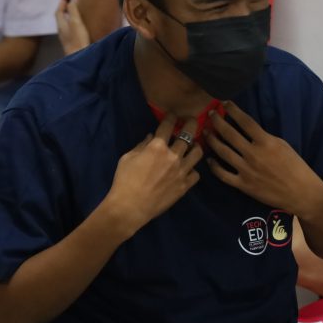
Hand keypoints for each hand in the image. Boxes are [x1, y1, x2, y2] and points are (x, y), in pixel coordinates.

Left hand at [56, 0, 90, 53]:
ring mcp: (66, 38)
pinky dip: (73, 24)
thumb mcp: (75, 21)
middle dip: (64, 9)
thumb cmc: (77, 39)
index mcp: (61, 24)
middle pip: (61, 17)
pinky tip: (79, 26)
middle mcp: (61, 31)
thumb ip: (73, 9)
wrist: (79, 57)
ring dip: (69, 17)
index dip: (61, 4)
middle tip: (71, 3)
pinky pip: (70, 29)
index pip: (58, 11)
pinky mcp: (71, 43)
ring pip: (65, 24)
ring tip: (76, 13)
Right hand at [104, 116, 203, 233]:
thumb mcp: (127, 158)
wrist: (130, 207)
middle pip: (189, 134)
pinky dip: (192, 170)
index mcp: (157, 146)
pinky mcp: (185, 186)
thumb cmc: (125, 181)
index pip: (168, 125)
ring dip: (196, 146)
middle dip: (191, 123)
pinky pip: (196, 174)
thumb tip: (151, 137)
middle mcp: (173, 156)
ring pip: (198, 153)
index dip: (171, 117)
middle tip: (191, 121)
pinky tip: (187, 170)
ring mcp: (181, 171)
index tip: (173, 115)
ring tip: (193, 146)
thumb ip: (141, 145)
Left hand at [204, 101, 322, 216]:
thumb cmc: (295, 167)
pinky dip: (214, 166)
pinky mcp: (243, 185)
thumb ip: (264, 137)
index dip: (233, 110)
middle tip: (211, 114)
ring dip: (212, 140)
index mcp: (265, 142)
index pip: (245, 121)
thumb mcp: (283, 145)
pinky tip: (209, 159)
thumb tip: (248, 129)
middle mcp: (253, 154)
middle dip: (217, 121)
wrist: (301, 193)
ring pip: (222, 151)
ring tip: (206, 132)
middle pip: (229, 134)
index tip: (224, 103)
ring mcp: (246, 170)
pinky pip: (223, 174)